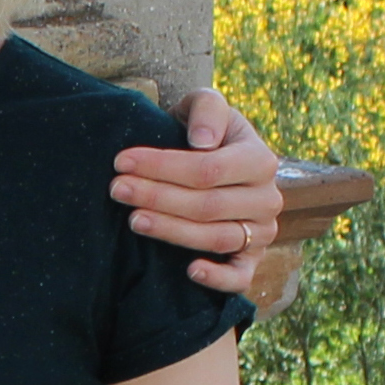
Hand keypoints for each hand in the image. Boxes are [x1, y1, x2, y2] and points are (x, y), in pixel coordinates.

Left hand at [112, 90, 280, 295]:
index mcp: (260, 160)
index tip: (121, 162)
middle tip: (117, 189)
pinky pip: (240, 277)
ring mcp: (261, 232)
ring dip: (171, 231)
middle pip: (206, 205)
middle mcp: (267, 199)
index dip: (162, 167)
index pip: (207, 169)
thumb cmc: (203, 130)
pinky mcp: (252, 259)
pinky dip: (218, 279)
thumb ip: (207, 110)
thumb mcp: (206, 105)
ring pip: (215, 238)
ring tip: (133, 220)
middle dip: (157, 197)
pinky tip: (190, 271)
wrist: (215, 158)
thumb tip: (202, 142)